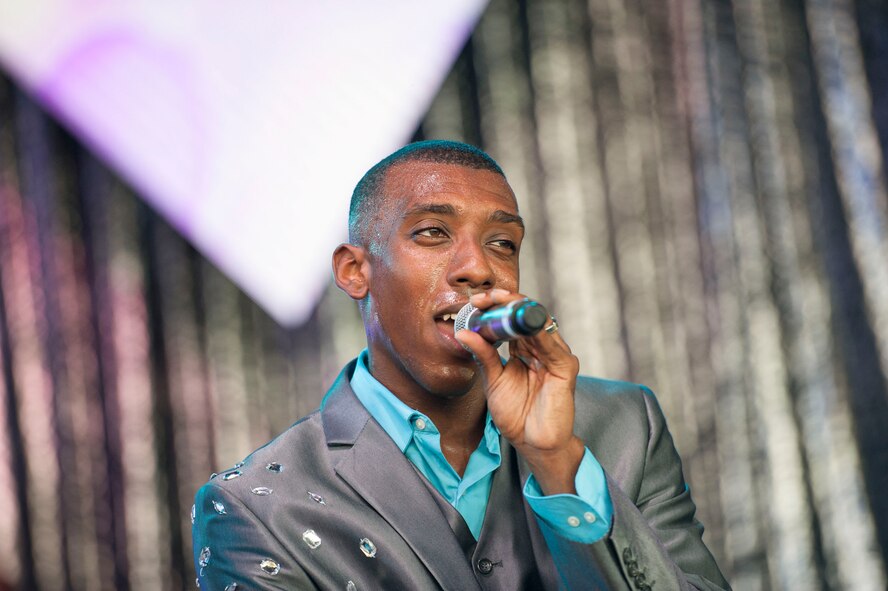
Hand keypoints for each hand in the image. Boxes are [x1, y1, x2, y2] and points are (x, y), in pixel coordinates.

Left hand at [455, 289, 584, 494]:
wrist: (533, 443)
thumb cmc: (516, 414)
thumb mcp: (493, 380)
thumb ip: (483, 356)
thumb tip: (463, 333)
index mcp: (524, 348)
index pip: (513, 319)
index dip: (497, 306)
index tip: (476, 301)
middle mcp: (541, 348)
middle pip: (526, 315)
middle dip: (506, 302)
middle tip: (486, 297)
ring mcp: (555, 355)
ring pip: (539, 323)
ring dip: (519, 311)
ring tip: (500, 302)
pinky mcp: (566, 367)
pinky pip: (551, 345)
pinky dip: (536, 332)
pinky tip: (521, 324)